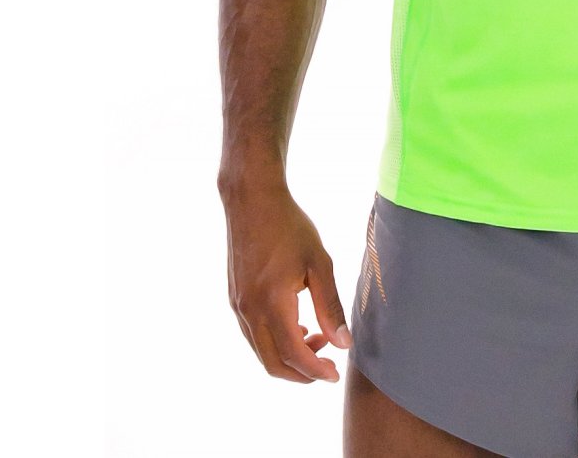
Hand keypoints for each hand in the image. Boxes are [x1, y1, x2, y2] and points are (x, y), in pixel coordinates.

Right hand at [220, 180, 352, 383]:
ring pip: (261, 352)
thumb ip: (330, 306)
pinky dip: (275, 343)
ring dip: (289, 357)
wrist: (251, 201)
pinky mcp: (235, 299)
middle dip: (301, 373)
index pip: (294, 354)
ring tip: (317, 339)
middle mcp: (249, 310)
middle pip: (273, 363)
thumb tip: (343, 343)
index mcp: (272, 303)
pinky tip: (297, 327)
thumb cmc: (289, 227)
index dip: (315, 371)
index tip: (335, 375)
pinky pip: (253, 335)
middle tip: (327, 365)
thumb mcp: (319, 263)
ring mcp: (238, 306)